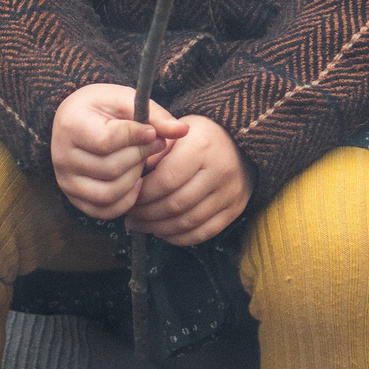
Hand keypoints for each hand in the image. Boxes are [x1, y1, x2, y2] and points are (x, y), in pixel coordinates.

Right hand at [51, 82, 170, 220]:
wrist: (78, 120)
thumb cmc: (105, 108)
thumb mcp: (126, 100)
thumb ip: (155, 115)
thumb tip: (183, 130)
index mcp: (71, 124)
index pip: (107, 140)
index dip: (136, 137)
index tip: (151, 132)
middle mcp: (61, 155)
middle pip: (110, 168)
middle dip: (140, 158)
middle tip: (153, 146)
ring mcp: (65, 180)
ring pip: (108, 193)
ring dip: (134, 179)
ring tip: (142, 162)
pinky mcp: (74, 197)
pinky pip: (103, 211)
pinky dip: (126, 201)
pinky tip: (137, 183)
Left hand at [127, 115, 250, 245]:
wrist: (239, 142)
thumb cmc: (198, 136)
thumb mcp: (175, 130)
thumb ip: (153, 148)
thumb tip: (132, 173)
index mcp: (202, 147)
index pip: (165, 180)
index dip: (143, 194)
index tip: (128, 196)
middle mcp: (219, 171)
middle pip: (175, 204)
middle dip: (147, 214)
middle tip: (130, 216)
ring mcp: (230, 192)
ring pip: (188, 222)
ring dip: (159, 228)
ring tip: (142, 225)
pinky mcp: (235, 209)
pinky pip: (204, 232)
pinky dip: (180, 237)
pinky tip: (164, 232)